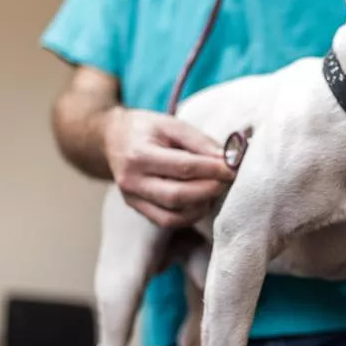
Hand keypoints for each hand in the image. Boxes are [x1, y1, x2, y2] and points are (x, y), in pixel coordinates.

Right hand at [103, 108, 235, 227]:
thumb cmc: (145, 129)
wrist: (112, 139)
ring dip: (202, 204)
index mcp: (139, 155)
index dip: (213, 170)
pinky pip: (168, 221)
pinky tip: (202, 200)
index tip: (233, 167)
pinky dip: (190, 215)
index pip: (183, 167)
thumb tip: (228, 159)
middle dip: (210, 189)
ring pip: (173, 216)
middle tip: (228, 179)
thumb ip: (200, 141)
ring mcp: (132, 199)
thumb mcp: (172, 124)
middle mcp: (132, 181)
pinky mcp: (138, 209)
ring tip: (215, 187)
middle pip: (178, 196)